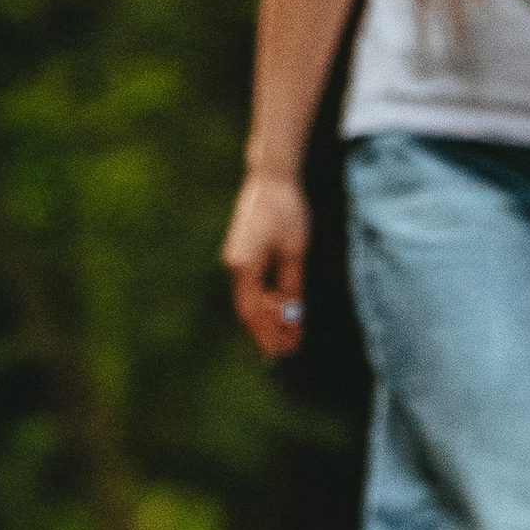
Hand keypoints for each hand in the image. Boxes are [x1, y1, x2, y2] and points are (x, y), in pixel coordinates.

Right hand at [222, 169, 310, 357]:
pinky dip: (262, 303)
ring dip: (265, 320)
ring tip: (285, 335)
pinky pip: (248, 288)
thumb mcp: (296, 250)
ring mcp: (234, 259)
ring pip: (247, 301)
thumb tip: (293, 313)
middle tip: (287, 352)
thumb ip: (292, 284)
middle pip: (247, 311)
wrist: (270, 178)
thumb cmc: (286, 210)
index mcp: (244, 266)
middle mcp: (233, 265)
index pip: (254, 311)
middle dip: (266, 333)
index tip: (290, 346)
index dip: (270, 333)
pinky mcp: (240, 253)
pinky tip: (277, 310)